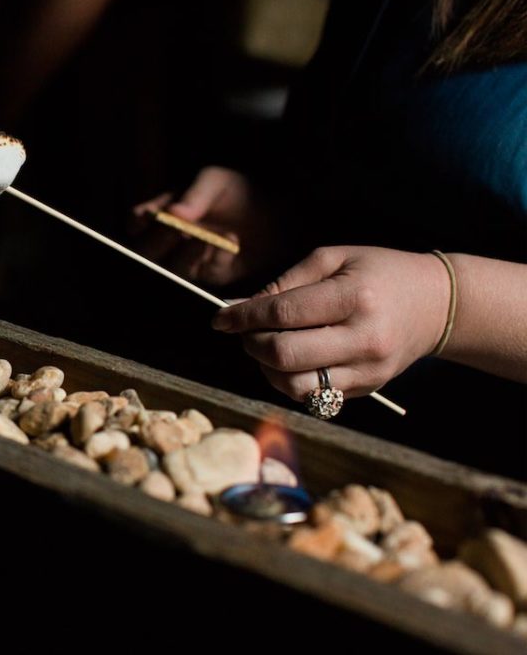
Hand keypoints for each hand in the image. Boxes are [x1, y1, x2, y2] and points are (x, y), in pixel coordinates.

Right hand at [131, 166, 270, 284]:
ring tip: (204, 237)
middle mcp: (167, 240)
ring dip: (184, 255)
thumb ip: (195, 195)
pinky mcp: (206, 276)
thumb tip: (172, 213)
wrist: (277, 215)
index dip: (139, 222)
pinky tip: (230, 244)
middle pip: (144, 251)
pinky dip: (213, 259)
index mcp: (162, 213)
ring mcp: (184, 261)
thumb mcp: (216, 182)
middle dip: (159, 241)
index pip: (136, 222)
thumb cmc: (239, 193)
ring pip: (169, 269)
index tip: (153, 215)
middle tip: (178, 229)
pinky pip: (201, 275)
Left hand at [211, 246, 450, 399]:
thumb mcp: (334, 259)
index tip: (220, 318)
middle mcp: (363, 338)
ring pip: (294, 385)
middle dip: (251, 345)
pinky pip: (312, 396)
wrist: (435, 304)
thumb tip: (239, 307)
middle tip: (244, 332)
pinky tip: (289, 361)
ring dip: (266, 369)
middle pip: (284, 355)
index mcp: (354, 298)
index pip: (283, 313)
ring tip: (266, 347)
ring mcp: (367, 370)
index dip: (244, 317)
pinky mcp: (367, 389)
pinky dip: (288, 381)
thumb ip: (285, 282)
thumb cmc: (378, 272)